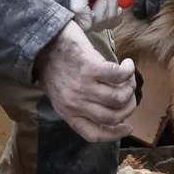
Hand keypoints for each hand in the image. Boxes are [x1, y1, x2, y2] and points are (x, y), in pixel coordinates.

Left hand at [36, 21, 136, 142]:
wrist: (41, 39)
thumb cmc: (51, 66)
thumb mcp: (58, 94)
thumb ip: (77, 107)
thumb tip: (104, 113)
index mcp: (67, 113)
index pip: (93, 134)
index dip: (115, 134)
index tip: (128, 127)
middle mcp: (75, 103)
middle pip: (112, 116)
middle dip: (128, 106)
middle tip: (131, 94)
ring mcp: (83, 86)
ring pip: (118, 97)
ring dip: (130, 87)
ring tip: (128, 77)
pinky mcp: (91, 67)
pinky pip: (118, 75)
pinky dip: (128, 70)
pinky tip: (127, 64)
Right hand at [63, 0, 131, 23]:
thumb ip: (77, 7)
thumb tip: (85, 26)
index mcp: (68, 2)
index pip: (75, 24)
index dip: (87, 20)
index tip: (93, 7)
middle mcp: (80, 7)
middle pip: (91, 27)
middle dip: (102, 14)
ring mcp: (95, 8)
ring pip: (103, 25)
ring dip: (111, 12)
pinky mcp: (108, 8)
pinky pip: (112, 23)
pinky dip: (117, 15)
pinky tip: (118, 4)